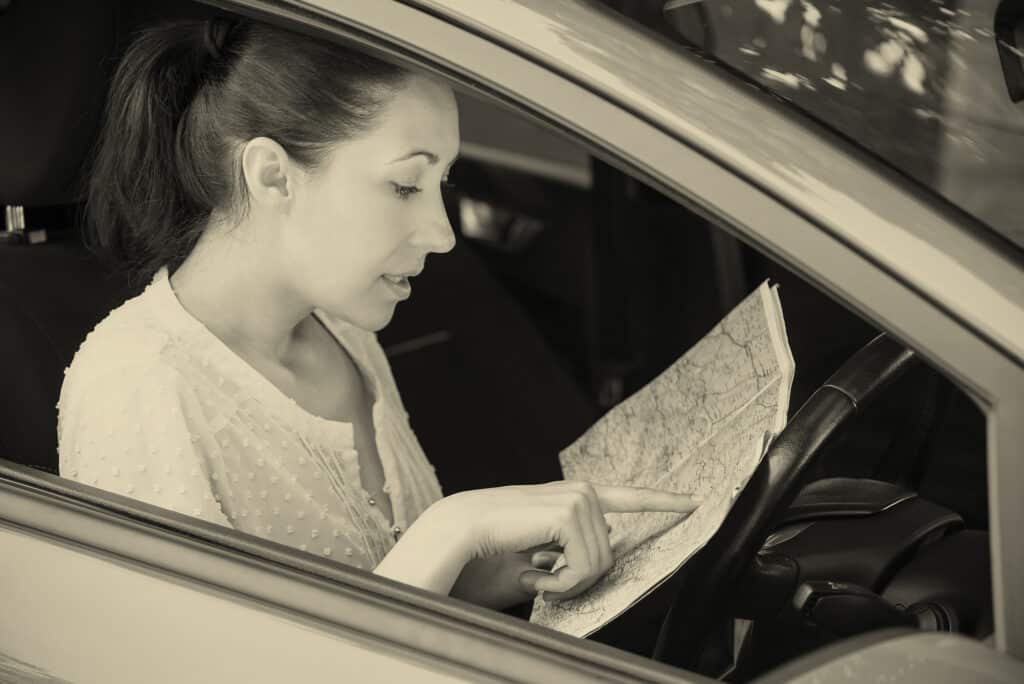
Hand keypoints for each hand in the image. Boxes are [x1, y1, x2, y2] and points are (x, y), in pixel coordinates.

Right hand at [442, 481, 701, 600]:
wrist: (460, 532)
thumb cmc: (492, 545)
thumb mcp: (537, 549)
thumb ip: (570, 547)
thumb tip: (600, 551)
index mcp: (575, 497)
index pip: (627, 498)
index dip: (662, 502)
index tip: (694, 502)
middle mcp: (582, 493)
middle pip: (609, 557)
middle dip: (577, 580)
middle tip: (542, 581)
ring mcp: (578, 499)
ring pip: (598, 566)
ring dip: (566, 584)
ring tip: (533, 575)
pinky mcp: (570, 512)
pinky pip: (584, 567)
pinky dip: (560, 583)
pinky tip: (531, 572)